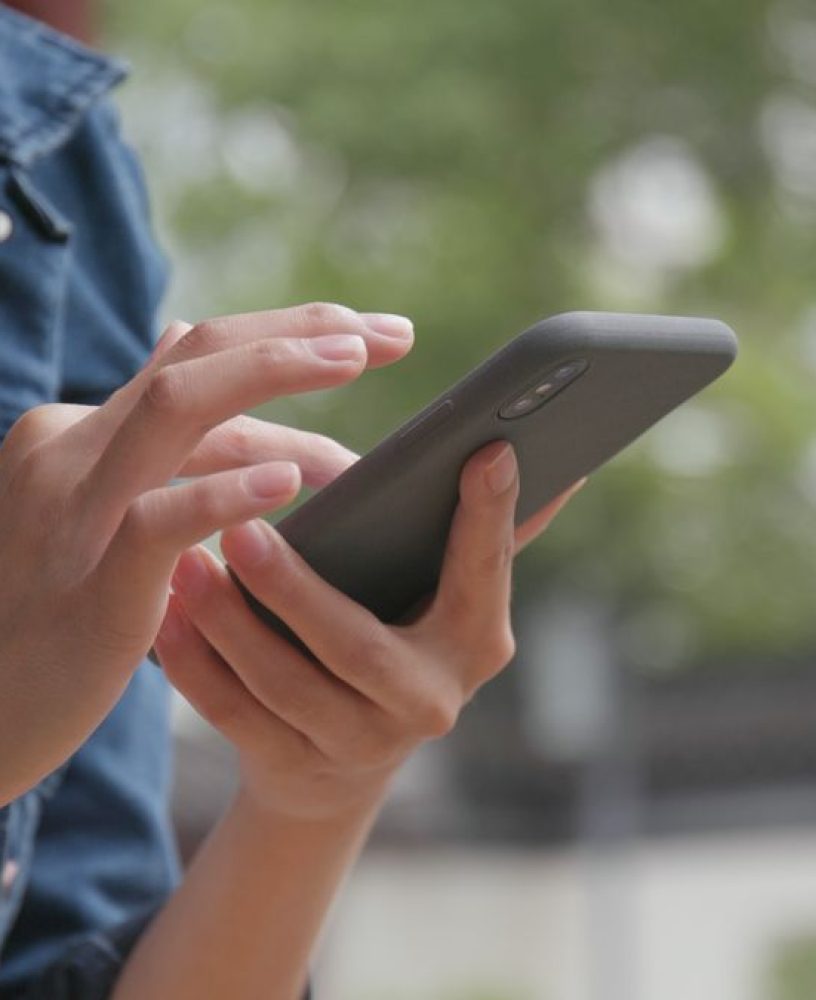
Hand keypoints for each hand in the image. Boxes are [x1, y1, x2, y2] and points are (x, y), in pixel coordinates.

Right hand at [0, 303, 411, 803]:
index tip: (366, 331)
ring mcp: (76, 509)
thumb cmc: (54, 616)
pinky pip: (160, 519)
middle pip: (198, 357)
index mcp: (85, 434)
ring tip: (359, 361)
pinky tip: (290, 484)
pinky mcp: (89, 582)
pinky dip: (227, 493)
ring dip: (275, 372)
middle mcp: (75, 449)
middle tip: (394, 333)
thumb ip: (155, 451)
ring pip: (178, 407)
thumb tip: (216, 386)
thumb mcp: (102, 514)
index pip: (195, 357)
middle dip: (301, 332)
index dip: (285, 333)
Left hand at [154, 443, 583, 821]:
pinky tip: (165, 616)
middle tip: (244, 527)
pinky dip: (194, 667)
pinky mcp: (295, 769)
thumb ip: (493, 539)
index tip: (484, 451)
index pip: (485, 573)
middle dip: (297, 591)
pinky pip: (233, 717)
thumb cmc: (405, 640)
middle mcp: (430, 701)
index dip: (487, 518)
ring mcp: (361, 744)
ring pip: (284, 685)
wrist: (348, 759)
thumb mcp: (452, 600)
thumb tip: (571, 474)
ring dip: (230, 625)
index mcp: (476, 642)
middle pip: (358, 647)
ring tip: (188, 563)